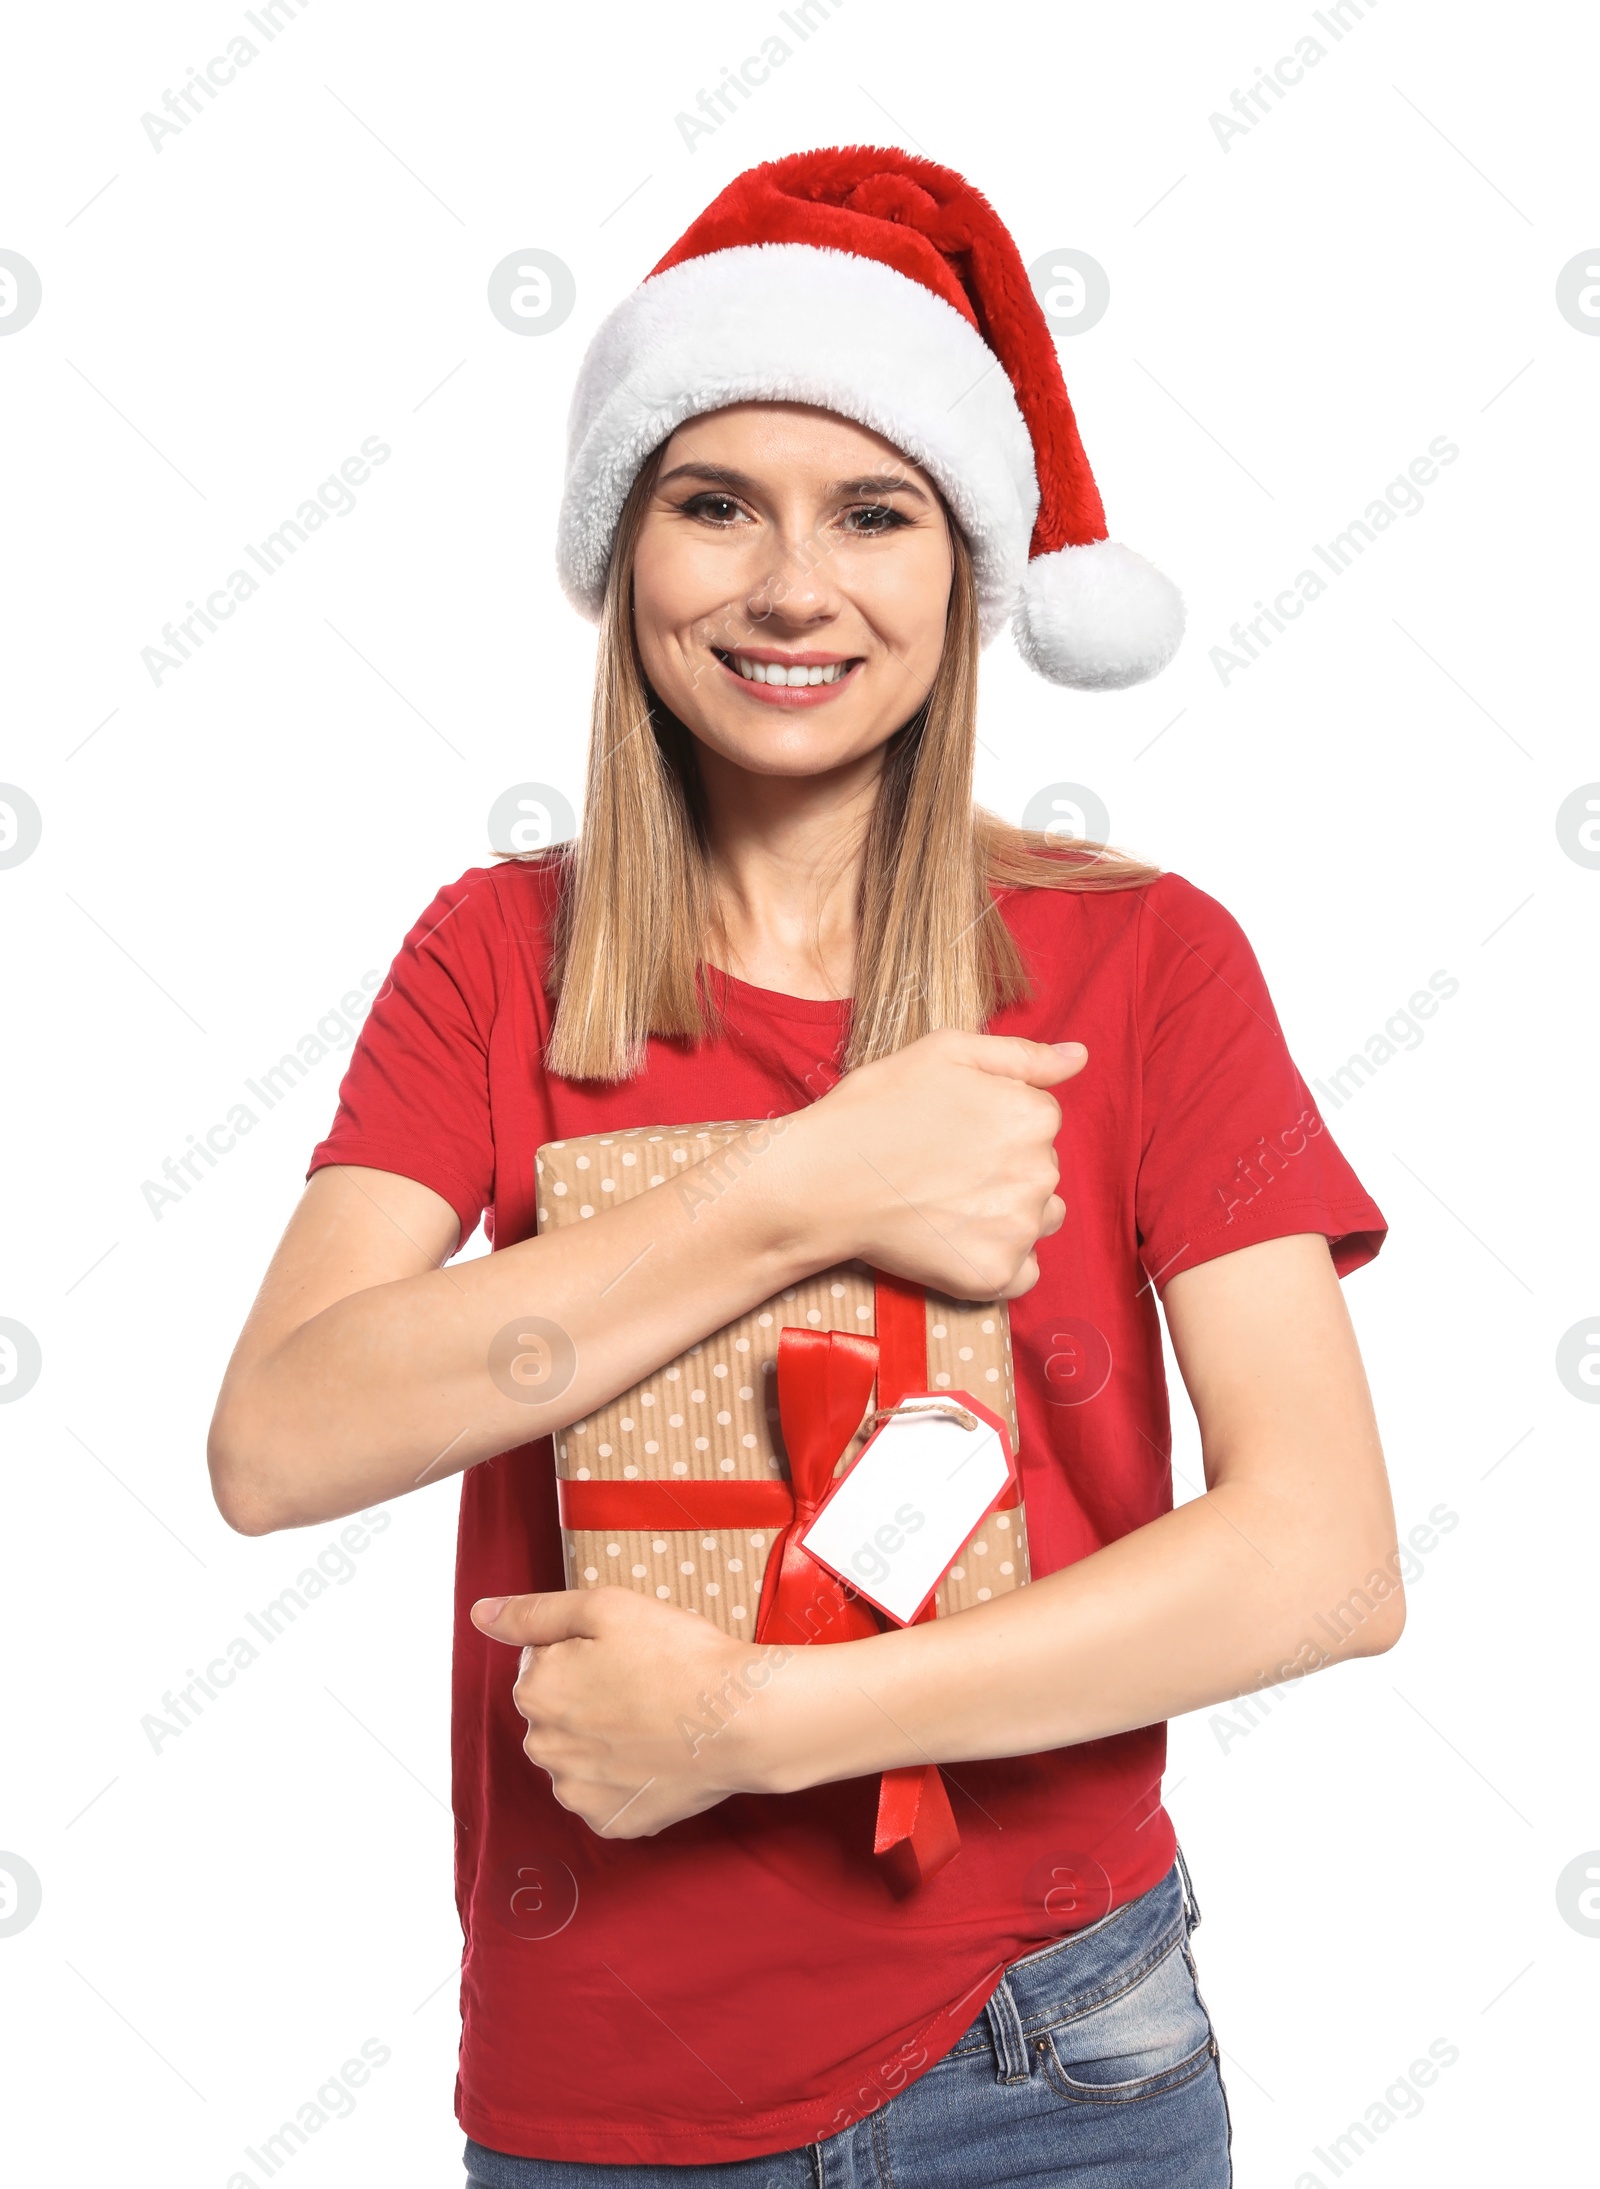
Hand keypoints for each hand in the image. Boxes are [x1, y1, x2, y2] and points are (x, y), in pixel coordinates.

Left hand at [471, 1586, 796, 1834]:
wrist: (742, 1720)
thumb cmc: (679, 1656)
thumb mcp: (606, 1607)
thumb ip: (534, 1613)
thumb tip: (481, 1615)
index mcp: (535, 1693)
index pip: (543, 1663)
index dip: (585, 1651)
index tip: (625, 1652)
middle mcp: (544, 1750)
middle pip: (557, 1713)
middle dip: (588, 1698)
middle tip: (644, 1683)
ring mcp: (579, 1793)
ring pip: (579, 1757)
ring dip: (603, 1741)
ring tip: (654, 1721)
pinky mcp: (614, 1822)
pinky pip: (607, 1795)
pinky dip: (626, 1778)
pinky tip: (658, 1755)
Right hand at [769, 1030, 1082, 1299]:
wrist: (821, 1181)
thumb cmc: (875, 1109)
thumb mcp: (945, 1052)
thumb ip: (1022, 1055)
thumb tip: (1079, 1057)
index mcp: (1033, 1116)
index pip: (1039, 1119)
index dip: (992, 1122)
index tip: (951, 1130)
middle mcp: (1039, 1173)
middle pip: (1041, 1169)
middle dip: (1002, 1167)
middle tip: (941, 1166)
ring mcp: (1019, 1229)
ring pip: (1038, 1219)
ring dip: (1006, 1213)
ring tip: (947, 1203)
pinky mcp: (995, 1275)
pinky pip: (1023, 1271)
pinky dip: (995, 1260)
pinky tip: (953, 1239)